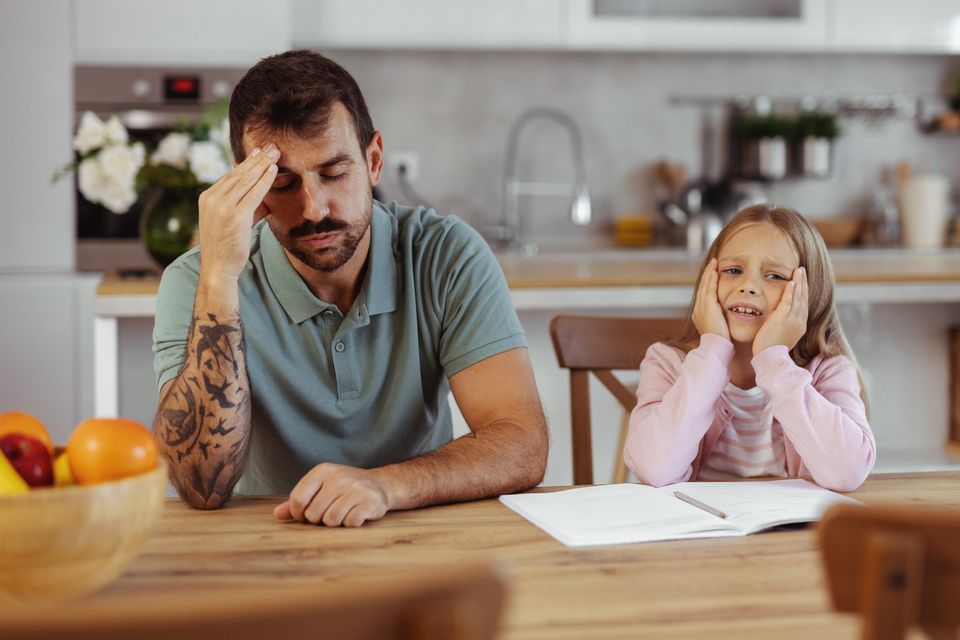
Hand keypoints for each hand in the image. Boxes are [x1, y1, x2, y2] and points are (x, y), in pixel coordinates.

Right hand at [197, 143, 278, 283]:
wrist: (218, 268)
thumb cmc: (227, 247)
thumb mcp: (232, 222)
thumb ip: (246, 208)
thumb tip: (264, 201)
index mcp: (207, 198)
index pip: (230, 176)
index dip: (246, 163)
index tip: (259, 152)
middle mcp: (212, 199)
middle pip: (238, 173)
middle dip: (256, 159)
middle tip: (270, 146)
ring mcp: (222, 207)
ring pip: (246, 180)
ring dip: (262, 165)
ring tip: (275, 153)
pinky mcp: (235, 216)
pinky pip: (253, 193)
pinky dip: (265, 181)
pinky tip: (273, 171)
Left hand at [273, 463, 393, 526]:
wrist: (379, 484)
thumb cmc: (343, 489)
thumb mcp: (320, 488)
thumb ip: (298, 501)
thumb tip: (277, 515)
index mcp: (323, 471)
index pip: (298, 499)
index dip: (298, 513)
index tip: (306, 514)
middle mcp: (339, 477)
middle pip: (313, 514)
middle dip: (320, 519)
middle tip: (331, 511)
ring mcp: (356, 488)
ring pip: (331, 521)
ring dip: (336, 523)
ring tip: (344, 512)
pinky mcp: (370, 500)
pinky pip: (350, 523)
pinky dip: (351, 523)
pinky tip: (356, 514)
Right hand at [692, 258, 729, 340]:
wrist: (716, 348)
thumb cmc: (721, 342)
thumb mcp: (719, 329)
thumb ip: (721, 320)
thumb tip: (726, 318)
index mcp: (700, 314)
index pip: (703, 294)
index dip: (708, 283)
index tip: (713, 274)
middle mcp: (698, 309)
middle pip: (702, 287)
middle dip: (707, 274)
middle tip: (712, 263)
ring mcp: (701, 307)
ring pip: (704, 286)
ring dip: (709, 273)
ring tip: (714, 263)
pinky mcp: (707, 307)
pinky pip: (709, 289)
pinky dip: (711, 279)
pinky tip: (715, 272)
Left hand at [752, 266, 807, 355]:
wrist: (769, 358)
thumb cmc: (771, 350)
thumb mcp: (782, 336)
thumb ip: (784, 326)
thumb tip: (781, 320)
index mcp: (800, 326)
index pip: (803, 305)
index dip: (803, 292)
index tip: (802, 281)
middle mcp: (799, 322)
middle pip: (803, 298)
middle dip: (803, 283)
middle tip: (802, 270)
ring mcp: (792, 320)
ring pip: (798, 298)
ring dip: (799, 283)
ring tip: (799, 271)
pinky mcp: (783, 319)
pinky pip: (789, 303)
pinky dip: (791, 292)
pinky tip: (791, 282)